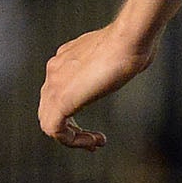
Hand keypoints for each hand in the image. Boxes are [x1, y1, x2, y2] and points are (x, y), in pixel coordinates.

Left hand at [39, 22, 153, 150]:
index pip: (58, 90)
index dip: (75, 108)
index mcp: (67, 59)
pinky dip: (73, 140)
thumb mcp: (120, 53)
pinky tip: (95, 140)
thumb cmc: (133, 42)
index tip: (95, 115)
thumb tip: (130, 63)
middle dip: (71, 128)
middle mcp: (55, 71)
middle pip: (49, 108)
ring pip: (48, 121)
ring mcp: (55, 84)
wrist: (128, 39)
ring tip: (95, 142)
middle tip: (93, 139)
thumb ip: (115, 61)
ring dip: (73, 137)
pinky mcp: (61, 99)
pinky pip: (55, 129)